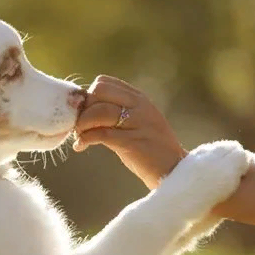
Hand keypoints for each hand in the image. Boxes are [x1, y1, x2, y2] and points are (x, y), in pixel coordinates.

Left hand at [74, 75, 186, 189]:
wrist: (174, 171)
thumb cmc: (150, 151)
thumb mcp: (137, 123)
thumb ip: (117, 113)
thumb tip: (85, 111)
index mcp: (139, 99)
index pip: (104, 82)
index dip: (89, 97)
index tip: (85, 113)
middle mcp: (139, 106)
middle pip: (99, 92)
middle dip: (84, 109)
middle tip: (81, 127)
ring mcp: (137, 123)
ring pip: (98, 112)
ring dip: (82, 125)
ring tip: (80, 137)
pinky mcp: (132, 142)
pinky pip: (100, 134)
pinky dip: (85, 139)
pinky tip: (81, 147)